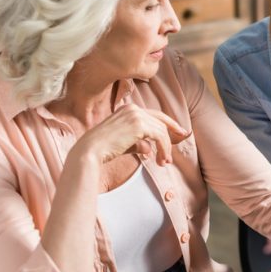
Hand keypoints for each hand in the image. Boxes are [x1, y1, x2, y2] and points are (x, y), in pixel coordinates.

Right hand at [73, 104, 190, 165]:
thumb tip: (149, 150)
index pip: (154, 114)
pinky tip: (161, 160)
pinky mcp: (139, 125)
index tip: (180, 132)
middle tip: (174, 152)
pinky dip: (164, 149)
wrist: (89, 151)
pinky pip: (160, 137)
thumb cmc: (103, 149)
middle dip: (170, 136)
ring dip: (166, 148)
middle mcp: (133, 108)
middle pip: (161, 121)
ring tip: (164, 163)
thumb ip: (138, 143)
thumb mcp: (123, 143)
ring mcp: (136, 115)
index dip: (169, 124)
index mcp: (127, 109)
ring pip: (162, 131)